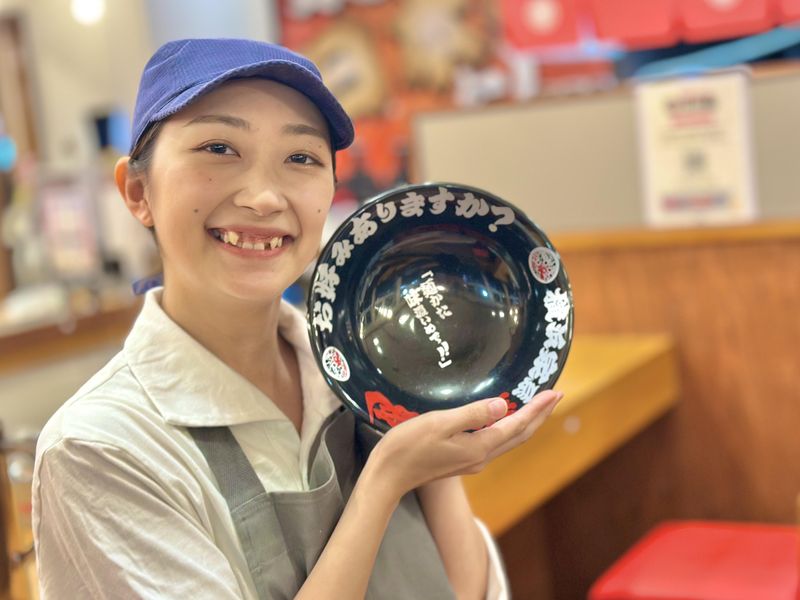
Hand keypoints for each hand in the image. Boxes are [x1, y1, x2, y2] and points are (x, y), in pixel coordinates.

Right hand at [366, 389, 562, 501]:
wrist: (388, 476)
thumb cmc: (408, 446)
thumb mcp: (440, 423)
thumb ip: (473, 414)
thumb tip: (504, 406)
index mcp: (480, 447)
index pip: (517, 425)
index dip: (538, 408)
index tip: (555, 392)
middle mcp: (481, 457)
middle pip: (519, 435)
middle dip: (539, 416)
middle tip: (555, 395)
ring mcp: (472, 461)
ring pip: (508, 439)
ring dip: (526, 422)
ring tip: (537, 405)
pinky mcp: (461, 460)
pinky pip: (494, 441)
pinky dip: (508, 427)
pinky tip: (504, 418)